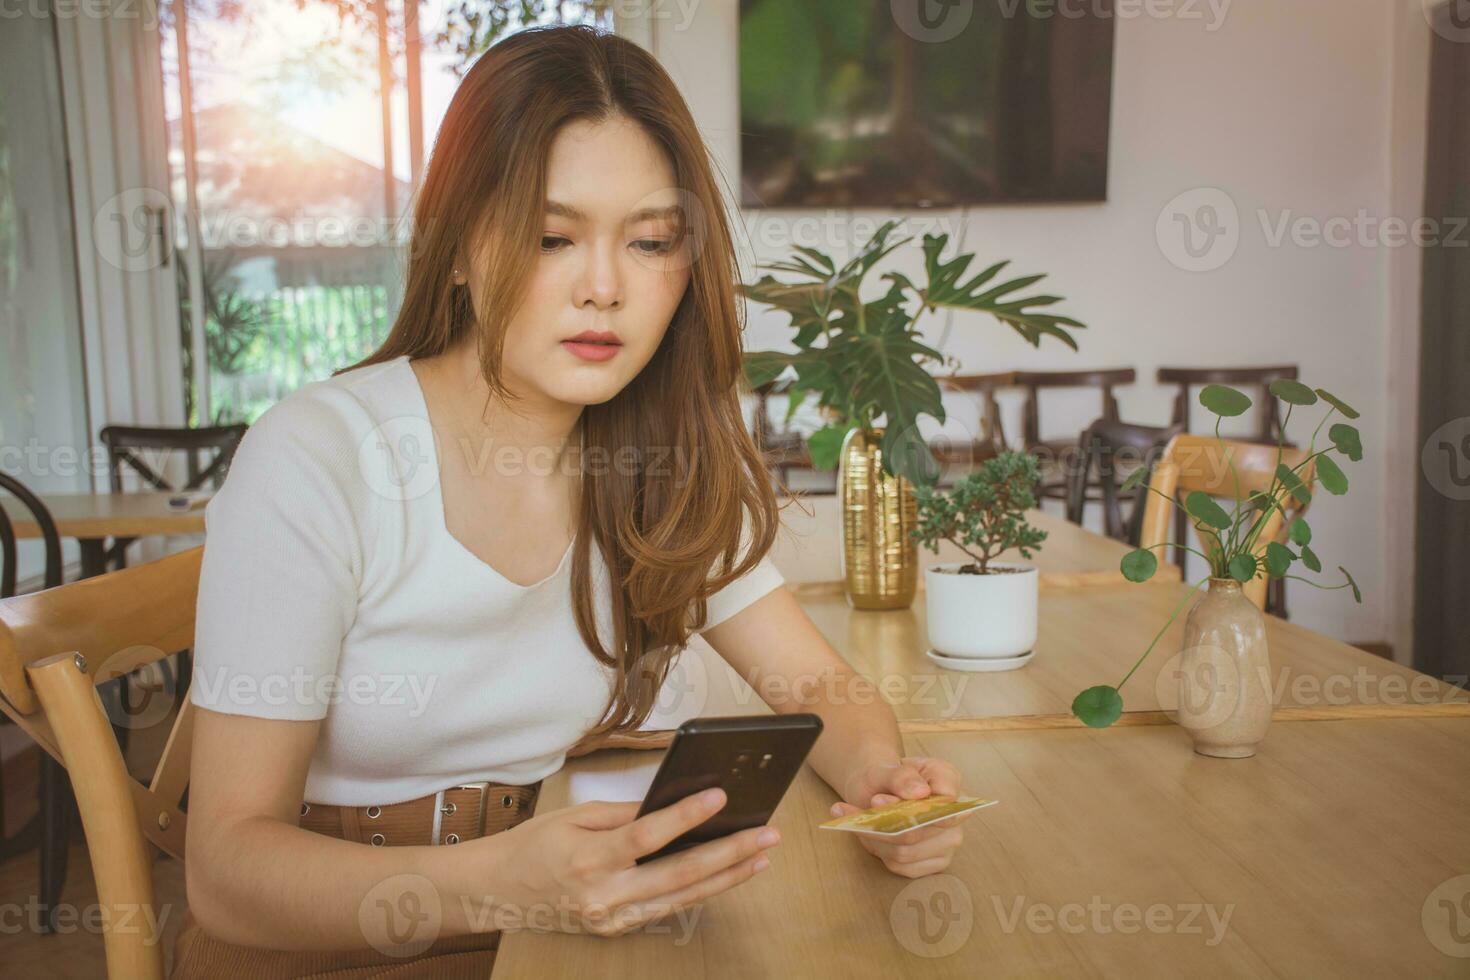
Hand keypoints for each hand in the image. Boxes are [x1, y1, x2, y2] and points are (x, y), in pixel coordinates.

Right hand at [490, 787, 779, 936]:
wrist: (498, 893)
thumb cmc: (532, 846)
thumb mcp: (574, 816)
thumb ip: (624, 814)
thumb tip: (670, 804)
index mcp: (588, 859)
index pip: (647, 836)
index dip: (686, 816)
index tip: (719, 796)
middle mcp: (604, 896)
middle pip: (679, 874)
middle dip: (729, 852)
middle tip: (766, 833)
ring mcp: (613, 919)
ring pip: (683, 897)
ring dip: (728, 876)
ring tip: (761, 855)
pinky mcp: (617, 930)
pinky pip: (666, 908)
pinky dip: (700, 891)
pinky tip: (727, 875)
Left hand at [831, 755, 969, 877]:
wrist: (879, 791)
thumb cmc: (886, 779)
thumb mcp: (885, 769)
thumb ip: (901, 777)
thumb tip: (920, 792)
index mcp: (948, 780)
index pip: (942, 802)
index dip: (908, 806)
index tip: (876, 800)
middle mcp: (956, 815)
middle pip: (918, 832)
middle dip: (881, 826)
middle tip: (854, 812)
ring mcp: (948, 842)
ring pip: (905, 852)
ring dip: (874, 839)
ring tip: (855, 822)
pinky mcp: (934, 863)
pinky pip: (900, 865)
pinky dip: (877, 851)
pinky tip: (866, 834)